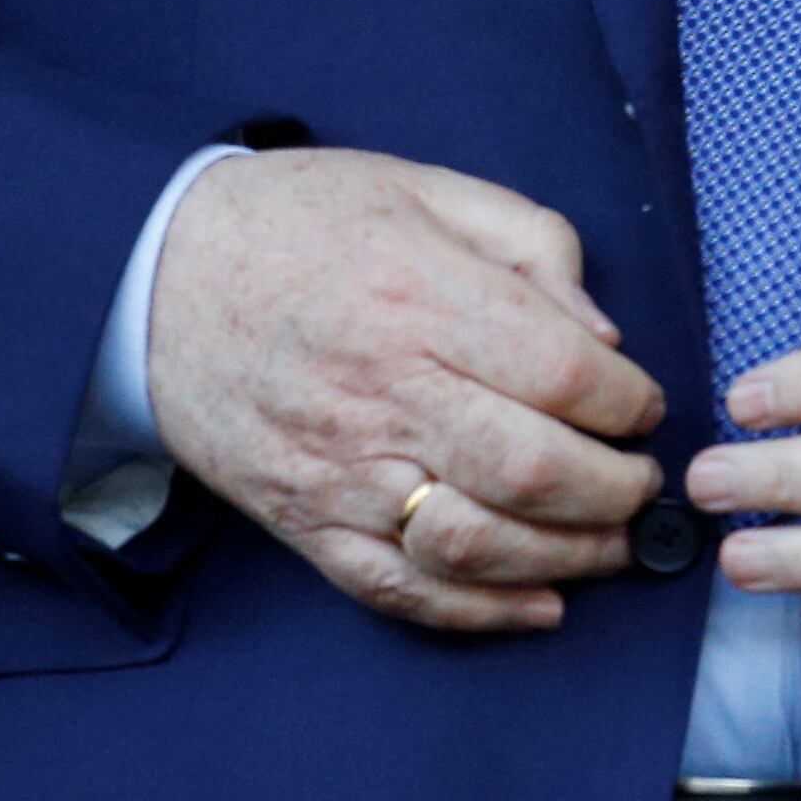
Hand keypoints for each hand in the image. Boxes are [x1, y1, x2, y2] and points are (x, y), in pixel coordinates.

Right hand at [147, 147, 670, 636]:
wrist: (154, 275)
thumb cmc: (302, 222)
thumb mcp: (423, 188)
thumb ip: (527, 243)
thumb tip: (599, 332)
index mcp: (420, 295)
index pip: (563, 373)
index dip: (629, 403)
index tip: (646, 407)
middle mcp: (383, 389)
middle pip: (533, 469)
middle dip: (615, 490)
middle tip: (644, 483)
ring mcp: (339, 466)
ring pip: (476, 542)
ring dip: (566, 558)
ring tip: (611, 544)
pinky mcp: (302, 519)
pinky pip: (396, 588)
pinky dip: (476, 612)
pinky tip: (538, 606)